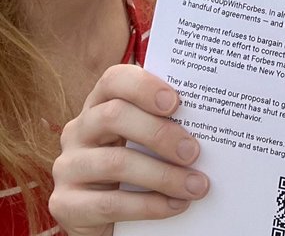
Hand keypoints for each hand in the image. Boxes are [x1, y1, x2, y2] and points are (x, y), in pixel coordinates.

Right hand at [50, 64, 208, 235]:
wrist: (103, 215)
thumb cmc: (134, 165)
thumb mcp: (143, 139)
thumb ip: (162, 123)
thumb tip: (210, 120)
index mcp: (99, 104)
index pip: (114, 80)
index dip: (144, 86)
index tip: (176, 102)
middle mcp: (78, 130)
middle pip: (114, 116)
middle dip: (160, 133)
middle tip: (194, 151)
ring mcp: (67, 167)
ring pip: (115, 162)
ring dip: (162, 175)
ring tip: (195, 185)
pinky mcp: (65, 204)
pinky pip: (110, 203)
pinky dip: (149, 205)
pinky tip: (175, 205)